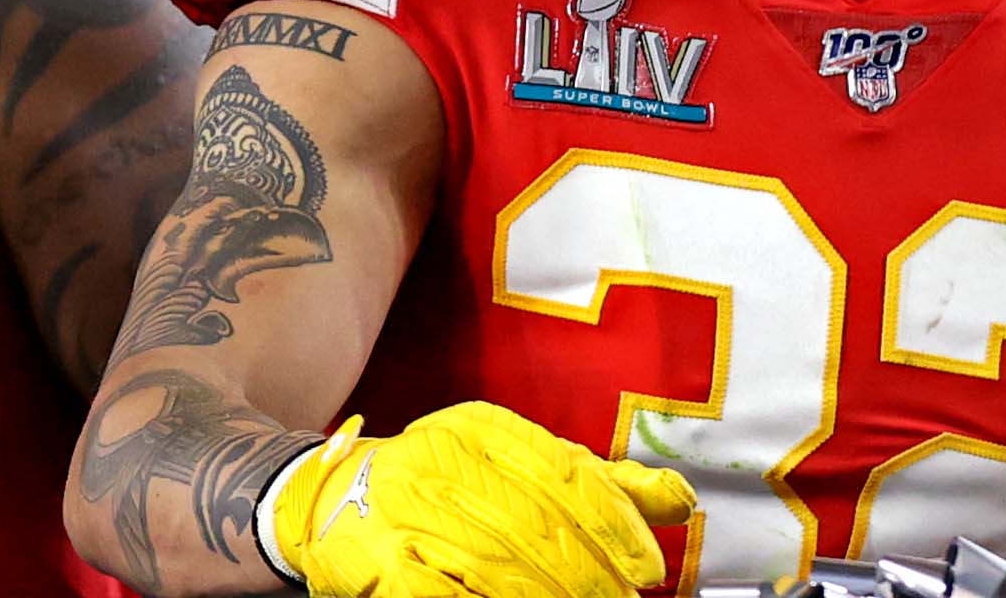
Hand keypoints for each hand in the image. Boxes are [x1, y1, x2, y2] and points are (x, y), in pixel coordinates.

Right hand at [266, 404, 691, 597]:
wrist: (326, 502)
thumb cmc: (437, 490)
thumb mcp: (513, 469)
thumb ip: (597, 486)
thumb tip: (679, 501)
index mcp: (477, 429)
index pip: (562, 472)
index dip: (612, 524)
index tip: (646, 568)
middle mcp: (438, 459)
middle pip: (535, 525)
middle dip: (589, 577)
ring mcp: (404, 512)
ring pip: (497, 567)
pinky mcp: (379, 563)